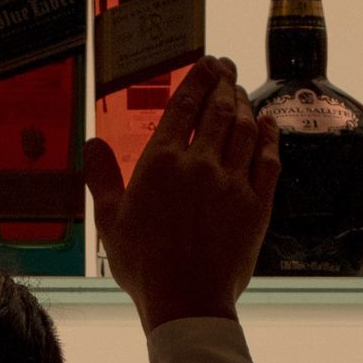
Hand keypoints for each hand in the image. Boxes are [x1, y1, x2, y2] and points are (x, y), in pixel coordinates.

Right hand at [84, 56, 280, 331]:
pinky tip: (268, 126)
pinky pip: (269, 160)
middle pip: (219, 109)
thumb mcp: (110, 221)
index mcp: (162, 162)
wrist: (186, 299)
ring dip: (245, 105)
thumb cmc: (144, 265)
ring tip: (242, 94)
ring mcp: (233, 183)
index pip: (184, 106)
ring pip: (245, 129)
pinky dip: (269, 138)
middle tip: (227, 68)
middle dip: (225, 82)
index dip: (198, 79)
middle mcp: (201, 164)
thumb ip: (101, 178)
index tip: (206, 63)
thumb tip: (92, 144)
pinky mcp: (257, 204)